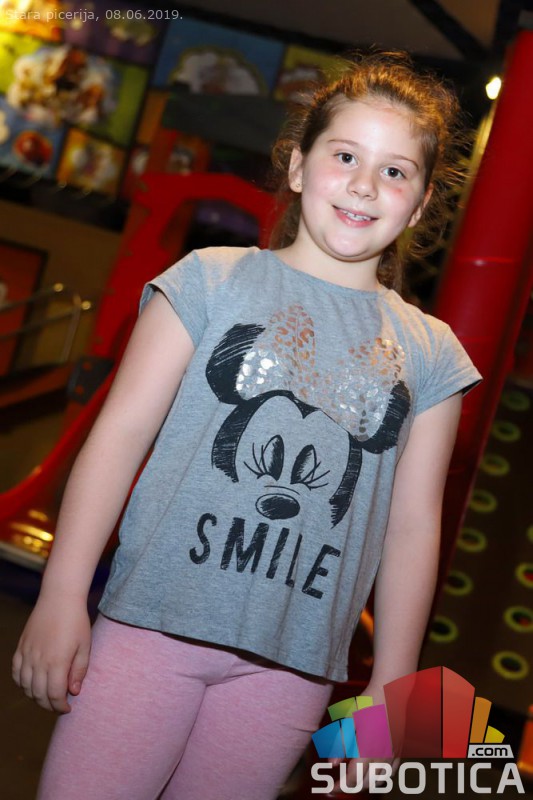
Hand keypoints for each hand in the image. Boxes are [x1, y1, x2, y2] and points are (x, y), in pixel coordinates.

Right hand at [12, 594, 90, 712]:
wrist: (59, 598)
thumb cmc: (76, 621)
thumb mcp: (85, 646)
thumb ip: (79, 671)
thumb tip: (74, 692)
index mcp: (57, 662)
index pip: (54, 695)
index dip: (60, 706)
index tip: (68, 708)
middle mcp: (39, 661)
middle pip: (38, 694)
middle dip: (48, 705)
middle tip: (58, 705)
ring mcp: (27, 654)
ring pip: (25, 686)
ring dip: (35, 696)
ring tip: (47, 696)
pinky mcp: (20, 647)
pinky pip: (16, 672)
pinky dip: (21, 683)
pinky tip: (30, 684)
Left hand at [332, 682, 399, 792]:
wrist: (391, 690)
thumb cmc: (368, 702)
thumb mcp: (349, 719)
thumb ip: (340, 742)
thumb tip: (331, 764)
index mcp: (368, 748)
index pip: (352, 778)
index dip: (339, 787)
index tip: (328, 789)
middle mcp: (382, 755)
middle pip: (365, 784)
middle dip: (349, 788)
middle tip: (336, 785)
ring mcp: (393, 754)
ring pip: (378, 781)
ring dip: (363, 785)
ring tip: (350, 780)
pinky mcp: (399, 749)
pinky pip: (390, 773)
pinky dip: (379, 778)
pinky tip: (370, 774)